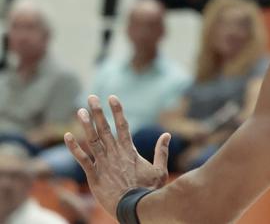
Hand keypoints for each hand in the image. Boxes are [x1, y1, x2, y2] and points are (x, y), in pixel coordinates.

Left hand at [65, 96, 169, 215]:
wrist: (134, 207)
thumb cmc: (148, 190)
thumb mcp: (160, 169)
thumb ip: (162, 151)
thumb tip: (167, 134)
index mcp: (130, 150)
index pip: (123, 125)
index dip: (117, 110)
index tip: (112, 97)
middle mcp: (115, 153)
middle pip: (105, 128)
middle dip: (98, 112)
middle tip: (92, 97)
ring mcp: (103, 163)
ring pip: (92, 139)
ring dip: (86, 124)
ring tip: (80, 110)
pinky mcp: (93, 175)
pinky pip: (82, 159)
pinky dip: (74, 147)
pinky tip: (68, 136)